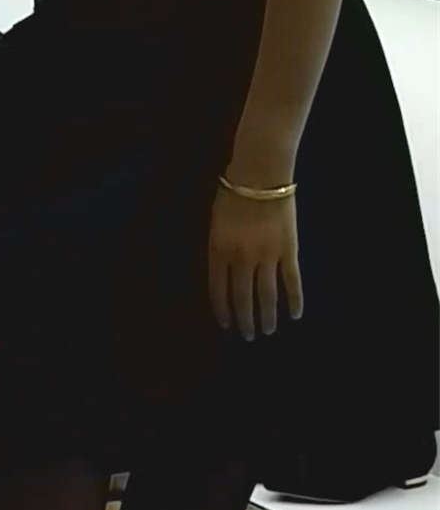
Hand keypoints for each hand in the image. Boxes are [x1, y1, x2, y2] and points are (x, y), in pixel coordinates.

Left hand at [208, 185, 303, 339]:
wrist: (261, 173)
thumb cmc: (233, 192)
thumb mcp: (215, 222)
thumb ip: (218, 249)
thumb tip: (223, 274)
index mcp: (219, 251)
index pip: (218, 290)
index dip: (222, 310)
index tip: (226, 324)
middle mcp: (241, 258)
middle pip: (243, 298)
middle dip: (245, 321)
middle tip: (248, 336)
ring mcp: (266, 255)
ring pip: (267, 295)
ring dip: (267, 317)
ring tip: (268, 331)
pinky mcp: (288, 250)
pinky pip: (292, 281)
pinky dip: (294, 300)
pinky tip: (295, 314)